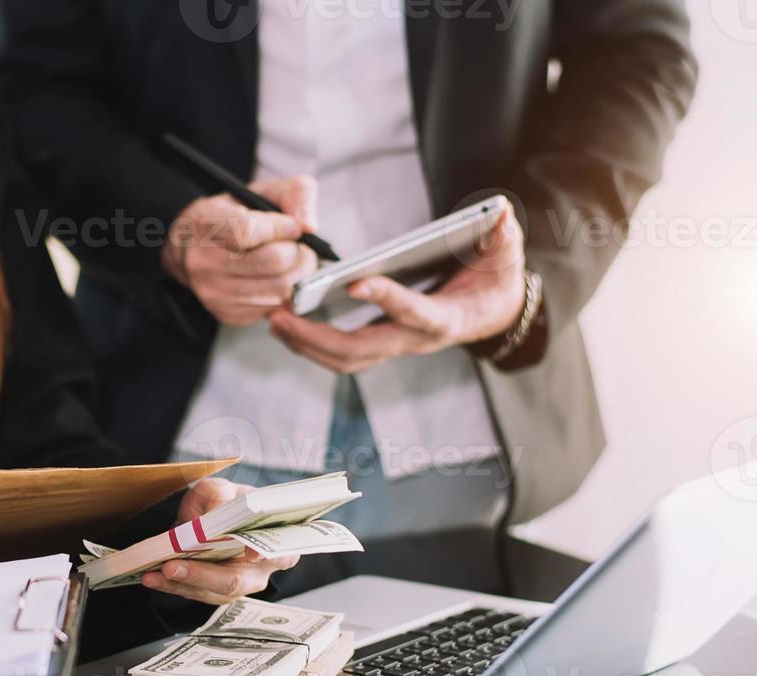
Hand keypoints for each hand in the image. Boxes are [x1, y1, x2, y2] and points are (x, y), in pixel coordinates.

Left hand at [143, 478, 299, 603]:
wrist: (212, 514)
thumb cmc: (225, 502)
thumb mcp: (222, 489)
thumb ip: (220, 495)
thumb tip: (216, 509)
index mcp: (276, 541)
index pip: (279, 552)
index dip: (266, 553)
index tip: (251, 552)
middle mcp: (260, 570)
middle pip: (234, 581)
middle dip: (201, 575)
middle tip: (172, 567)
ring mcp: (236, 584)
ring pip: (209, 592)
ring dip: (178, 584)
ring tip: (152, 575)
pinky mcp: (212, 591)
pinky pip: (193, 592)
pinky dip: (171, 585)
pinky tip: (151, 577)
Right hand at [163, 177, 319, 326]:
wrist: (196, 248)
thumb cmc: (235, 215)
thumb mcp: (263, 190)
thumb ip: (295, 194)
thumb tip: (309, 227)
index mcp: (204, 222)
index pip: (247, 232)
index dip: (281, 229)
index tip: (292, 227)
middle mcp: (202, 261)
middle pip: (273, 261)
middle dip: (296, 251)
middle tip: (296, 245)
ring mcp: (212, 292)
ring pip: (280, 288)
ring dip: (295, 273)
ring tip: (289, 261)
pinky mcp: (226, 314)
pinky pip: (274, 307)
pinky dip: (283, 293)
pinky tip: (274, 278)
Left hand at [269, 211, 526, 373]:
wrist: (494, 314)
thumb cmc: (496, 280)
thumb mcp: (506, 255)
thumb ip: (503, 237)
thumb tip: (500, 212)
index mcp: (445, 318)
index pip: (413, 312)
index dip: (386, 299)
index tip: (354, 282)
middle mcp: (415, 340)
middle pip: (361, 350)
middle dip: (318, 337)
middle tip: (281, 315)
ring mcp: (394, 346)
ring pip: (345, 359)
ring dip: (306, 344)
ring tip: (274, 320)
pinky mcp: (380, 345)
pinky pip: (340, 354)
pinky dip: (310, 343)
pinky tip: (285, 324)